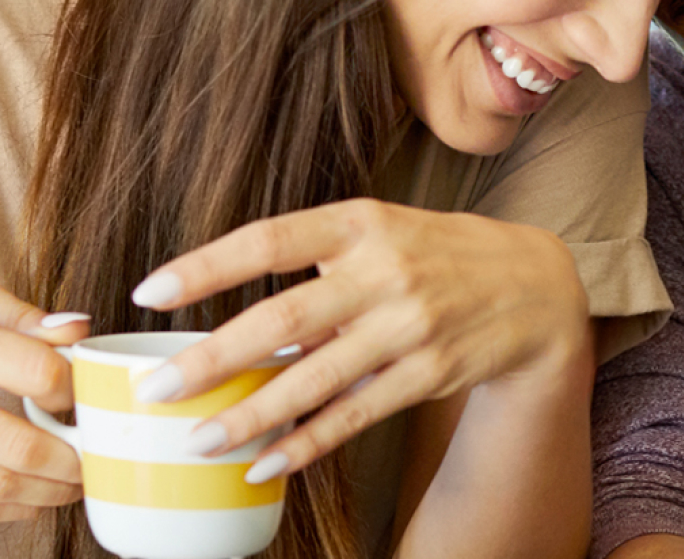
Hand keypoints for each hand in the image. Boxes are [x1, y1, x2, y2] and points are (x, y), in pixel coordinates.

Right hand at [0, 270, 89, 523]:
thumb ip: (21, 312)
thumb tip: (79, 331)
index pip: (35, 371)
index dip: (73, 386)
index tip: (85, 390)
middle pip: (22, 445)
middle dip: (78, 456)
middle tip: (102, 449)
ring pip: (2, 486)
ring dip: (55, 490)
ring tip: (82, 476)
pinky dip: (19, 507)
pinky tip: (43, 492)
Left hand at [130, 198, 588, 482]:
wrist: (534, 285)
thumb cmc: (435, 251)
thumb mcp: (379, 229)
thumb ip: (316, 261)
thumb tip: (241, 319)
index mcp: (359, 221)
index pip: (268, 240)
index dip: (205, 267)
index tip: (149, 293)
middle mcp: (383, 271)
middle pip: (284, 319)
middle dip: (212, 359)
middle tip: (156, 391)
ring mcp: (409, 326)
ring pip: (315, 379)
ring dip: (251, 415)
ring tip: (199, 440)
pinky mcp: (428, 373)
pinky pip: (355, 416)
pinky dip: (306, 443)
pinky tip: (265, 462)